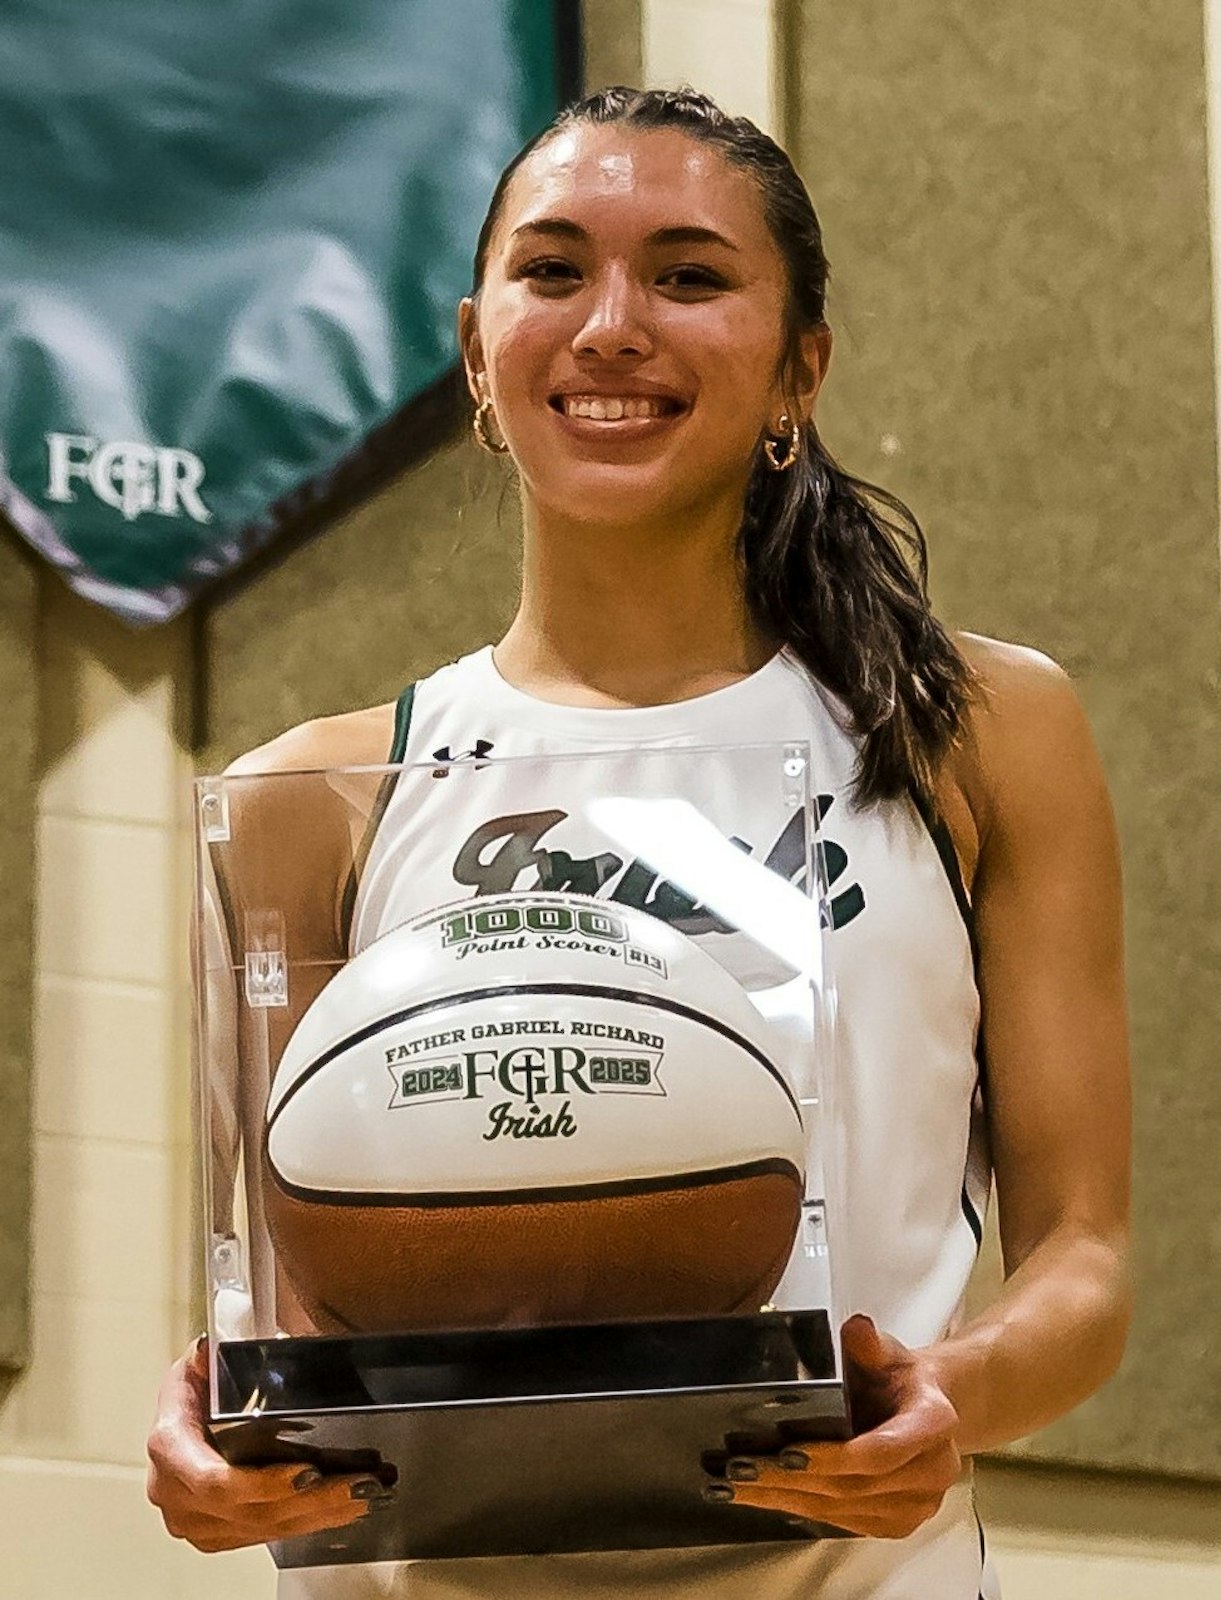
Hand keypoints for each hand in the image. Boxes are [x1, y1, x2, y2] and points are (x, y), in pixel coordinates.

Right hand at [147, 1338, 395, 1552]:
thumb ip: (207, 1357)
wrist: (178, 1424)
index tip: (308, 1473)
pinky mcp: (217, 1533)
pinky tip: (340, 1510)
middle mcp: (177, 1493)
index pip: (215, 1481)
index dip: (263, 1484)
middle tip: (357, 1484)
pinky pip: (266, 1535)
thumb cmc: (191, 1394)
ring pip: (264, 1529)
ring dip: (318, 1515)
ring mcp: (196, 1520)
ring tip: (362, 1495)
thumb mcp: (196, 1365)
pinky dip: (307, 1522)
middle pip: (250, 1511)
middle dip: (310, 1501)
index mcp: (170, 1449)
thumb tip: (209, 1349)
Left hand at [708, 1314, 961, 1538]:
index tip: (787, 1453)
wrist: (925, 1405)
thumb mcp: (886, 1350)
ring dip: (788, 1500)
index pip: (881, 1451)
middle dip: (793, 1481)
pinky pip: (847, 1524)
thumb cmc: (899, 1376)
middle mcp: (933, 1470)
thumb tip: (856, 1329)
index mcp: (933, 1422)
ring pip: (845, 1511)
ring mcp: (918, 1504)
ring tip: (740, 1486)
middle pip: (855, 1486)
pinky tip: (768, 1498)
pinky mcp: (899, 1523)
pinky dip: (803, 1511)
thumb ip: (869, 1343)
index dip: (833, 1458)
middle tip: (742, 1470)